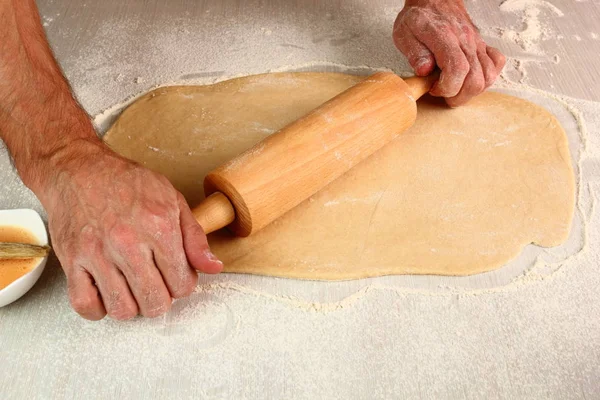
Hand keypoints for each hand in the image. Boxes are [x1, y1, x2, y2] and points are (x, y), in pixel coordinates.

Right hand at [41, 139, 222, 320]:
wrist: (78, 170)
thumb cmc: (126, 183)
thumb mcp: (172, 200)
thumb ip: (195, 238)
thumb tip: (213, 267)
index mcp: (159, 228)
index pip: (182, 285)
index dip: (183, 284)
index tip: (176, 274)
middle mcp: (128, 243)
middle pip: (155, 303)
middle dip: (161, 298)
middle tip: (156, 282)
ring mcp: (97, 254)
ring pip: (123, 310)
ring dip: (132, 305)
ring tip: (132, 287)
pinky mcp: (72, 261)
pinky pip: (86, 305)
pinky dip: (98, 308)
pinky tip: (107, 293)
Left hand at [393, 0, 505, 106]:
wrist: (435, 0)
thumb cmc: (419, 18)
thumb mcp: (404, 33)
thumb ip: (415, 53)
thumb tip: (424, 71)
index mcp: (445, 37)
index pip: (457, 69)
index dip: (447, 87)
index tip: (433, 89)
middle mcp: (465, 41)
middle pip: (475, 79)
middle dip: (459, 96)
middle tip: (444, 94)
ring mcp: (476, 44)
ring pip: (488, 75)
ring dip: (472, 91)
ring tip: (456, 89)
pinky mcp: (481, 45)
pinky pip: (497, 63)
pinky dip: (487, 76)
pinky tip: (471, 78)